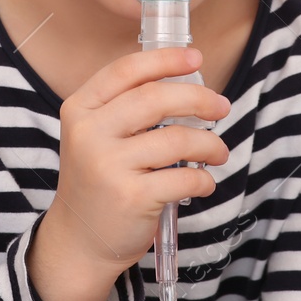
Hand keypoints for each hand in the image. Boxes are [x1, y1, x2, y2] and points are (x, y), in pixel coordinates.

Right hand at [29, 47, 229, 300]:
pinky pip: (183, 178)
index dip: (165, 59)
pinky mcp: (131, 197)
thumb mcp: (95, 136)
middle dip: (199, 99)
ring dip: (209, 143)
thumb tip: (185, 81)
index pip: (126, 71)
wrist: (79, 241)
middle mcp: (89, 134)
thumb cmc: (98, 182)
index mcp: (80, 110)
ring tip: (217, 152)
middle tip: (221, 107)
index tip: (195, 58)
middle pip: (156, 98)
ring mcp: (108, 166)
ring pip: (177, 139)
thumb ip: (125, 108)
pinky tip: (204, 182)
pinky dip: (203, 179)